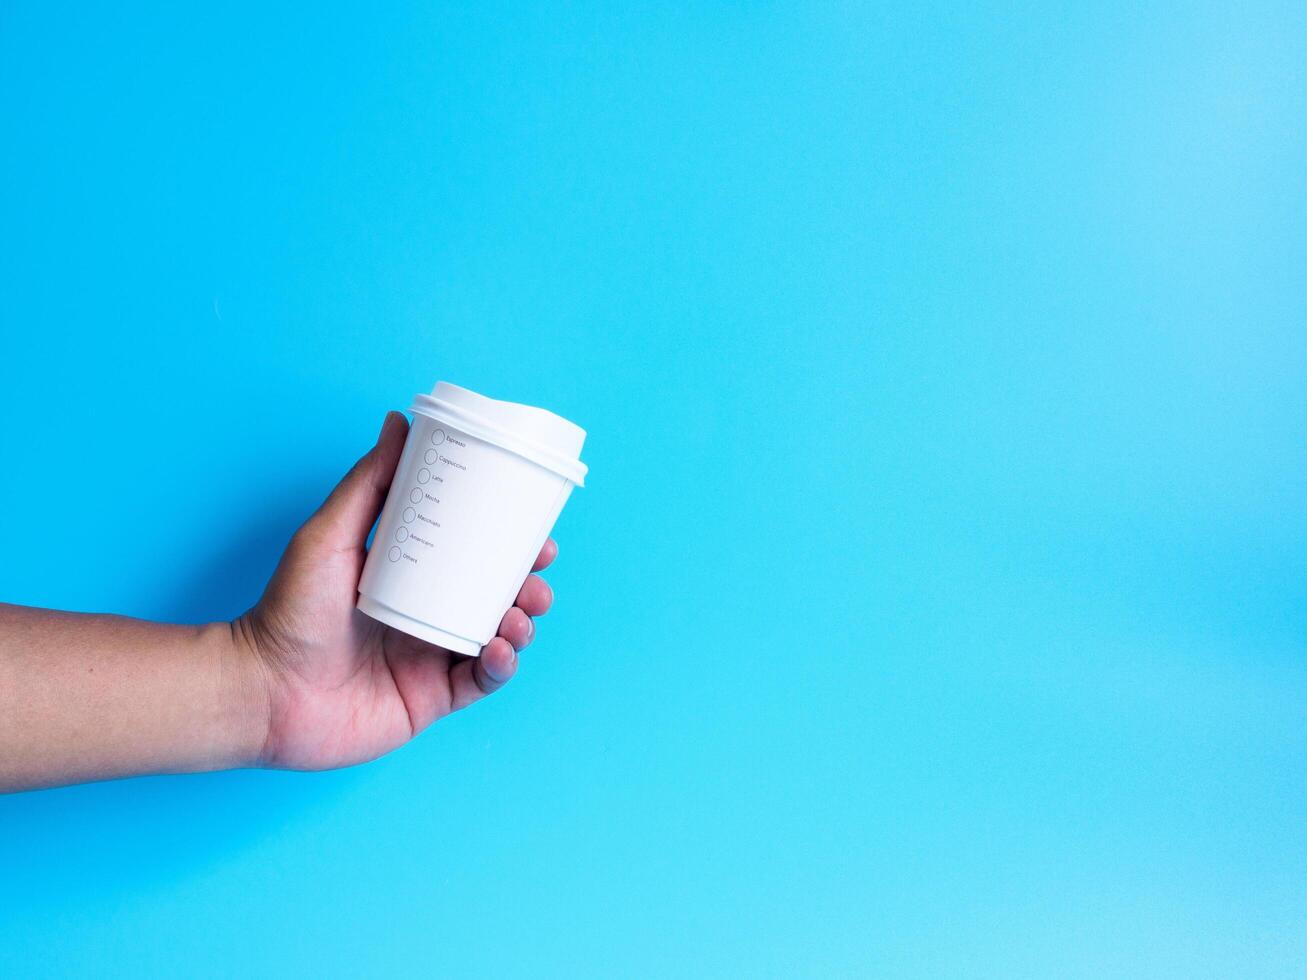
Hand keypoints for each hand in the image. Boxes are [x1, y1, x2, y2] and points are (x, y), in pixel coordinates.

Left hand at [235, 412, 555, 770]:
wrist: (263, 690)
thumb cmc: (287, 611)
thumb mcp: (329, 534)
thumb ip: (368, 482)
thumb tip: (399, 423)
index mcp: (411, 578)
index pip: (476, 557)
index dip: (513, 546)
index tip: (536, 533)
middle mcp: (428, 616)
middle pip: (499, 597)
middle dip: (529, 586)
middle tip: (536, 576)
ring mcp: (432, 659)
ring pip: (500, 639)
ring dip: (523, 624)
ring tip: (520, 614)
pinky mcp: (432, 699)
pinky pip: (482, 683)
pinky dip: (502, 667)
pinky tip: (500, 650)